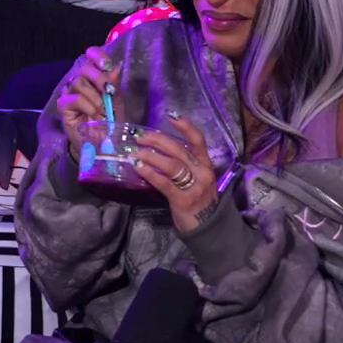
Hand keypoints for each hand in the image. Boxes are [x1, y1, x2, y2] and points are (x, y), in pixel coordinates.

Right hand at [58, 47, 120, 136]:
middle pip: (85, 68)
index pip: (93, 56)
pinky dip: (87, 106)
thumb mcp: (117, 103)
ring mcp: (70, 92)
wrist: (100, 143)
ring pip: (78, 82)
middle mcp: (82, 81)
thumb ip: (115, 86)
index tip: (105, 64)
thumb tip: (115, 67)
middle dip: (100, 80)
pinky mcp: (63, 105)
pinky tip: (93, 116)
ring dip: (95, 98)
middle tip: (108, 94)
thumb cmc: (109, 121)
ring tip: (102, 112)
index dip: (97, 56)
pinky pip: (74, 98)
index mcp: (96, 77)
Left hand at [130, 116, 222, 231]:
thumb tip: (157, 149)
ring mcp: (194, 187)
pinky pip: (164, 183)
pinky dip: (150, 173)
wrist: (207, 226)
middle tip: (140, 137)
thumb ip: (184, 164)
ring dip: (150, 156)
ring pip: (171, 165)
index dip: (186, 128)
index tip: (172, 116)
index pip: (199, 141)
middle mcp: (202, 173)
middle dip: (157, 141)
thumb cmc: (197, 198)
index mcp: (206, 165)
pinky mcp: (183, 200)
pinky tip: (138, 167)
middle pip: (179, 150)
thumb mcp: (197, 178)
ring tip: (135, 152)